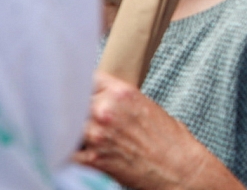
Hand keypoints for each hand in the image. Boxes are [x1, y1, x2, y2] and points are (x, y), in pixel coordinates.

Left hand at [75, 71, 244, 189]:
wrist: (180, 168)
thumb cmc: (170, 139)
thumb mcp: (147, 106)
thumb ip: (119, 99)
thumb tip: (99, 99)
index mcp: (122, 92)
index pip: (86, 79)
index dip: (82, 86)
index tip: (78, 92)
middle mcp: (107, 110)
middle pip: (72, 102)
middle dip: (72, 109)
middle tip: (75, 115)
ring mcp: (97, 135)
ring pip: (65, 126)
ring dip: (68, 131)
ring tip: (76, 135)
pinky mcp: (93, 159)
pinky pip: (66, 153)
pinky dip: (66, 153)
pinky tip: (75, 153)